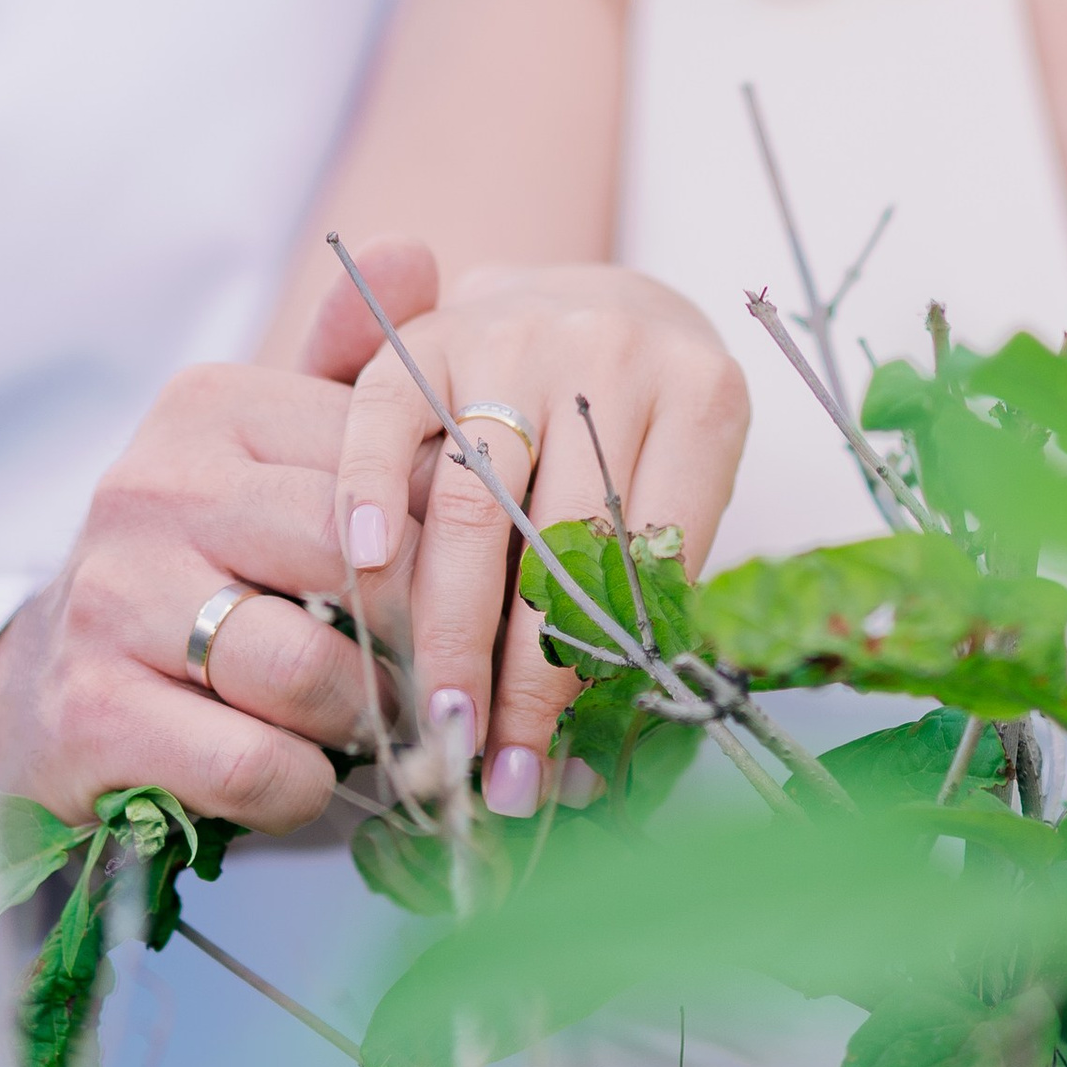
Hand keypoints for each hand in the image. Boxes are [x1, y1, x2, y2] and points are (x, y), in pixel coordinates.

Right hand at [0, 242, 441, 830]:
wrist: (46, 695)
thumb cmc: (204, 570)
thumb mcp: (272, 458)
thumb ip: (350, 369)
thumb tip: (412, 250)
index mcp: (209, 407)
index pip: (384, 461)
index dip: (450, 541)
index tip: (478, 591)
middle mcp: (151, 486)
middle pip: (357, 560)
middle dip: (416, 636)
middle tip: (441, 678)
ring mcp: (112, 598)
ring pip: (311, 671)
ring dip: (361, 724)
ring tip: (366, 731)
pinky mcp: (91, 712)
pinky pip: (253, 760)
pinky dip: (299, 787)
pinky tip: (295, 778)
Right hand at [330, 259, 748, 817]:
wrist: (595, 295)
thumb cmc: (641, 423)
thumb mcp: (677, 480)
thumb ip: (645, 586)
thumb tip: (590, 756)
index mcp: (701, 397)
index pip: (648, 559)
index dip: (601, 675)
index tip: (564, 768)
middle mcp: (612, 355)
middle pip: (560, 540)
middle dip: (520, 678)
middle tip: (492, 771)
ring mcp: (519, 334)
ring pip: (476, 499)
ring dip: (449, 627)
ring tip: (439, 723)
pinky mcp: (434, 327)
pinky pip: (390, 413)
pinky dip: (370, 490)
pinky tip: (366, 568)